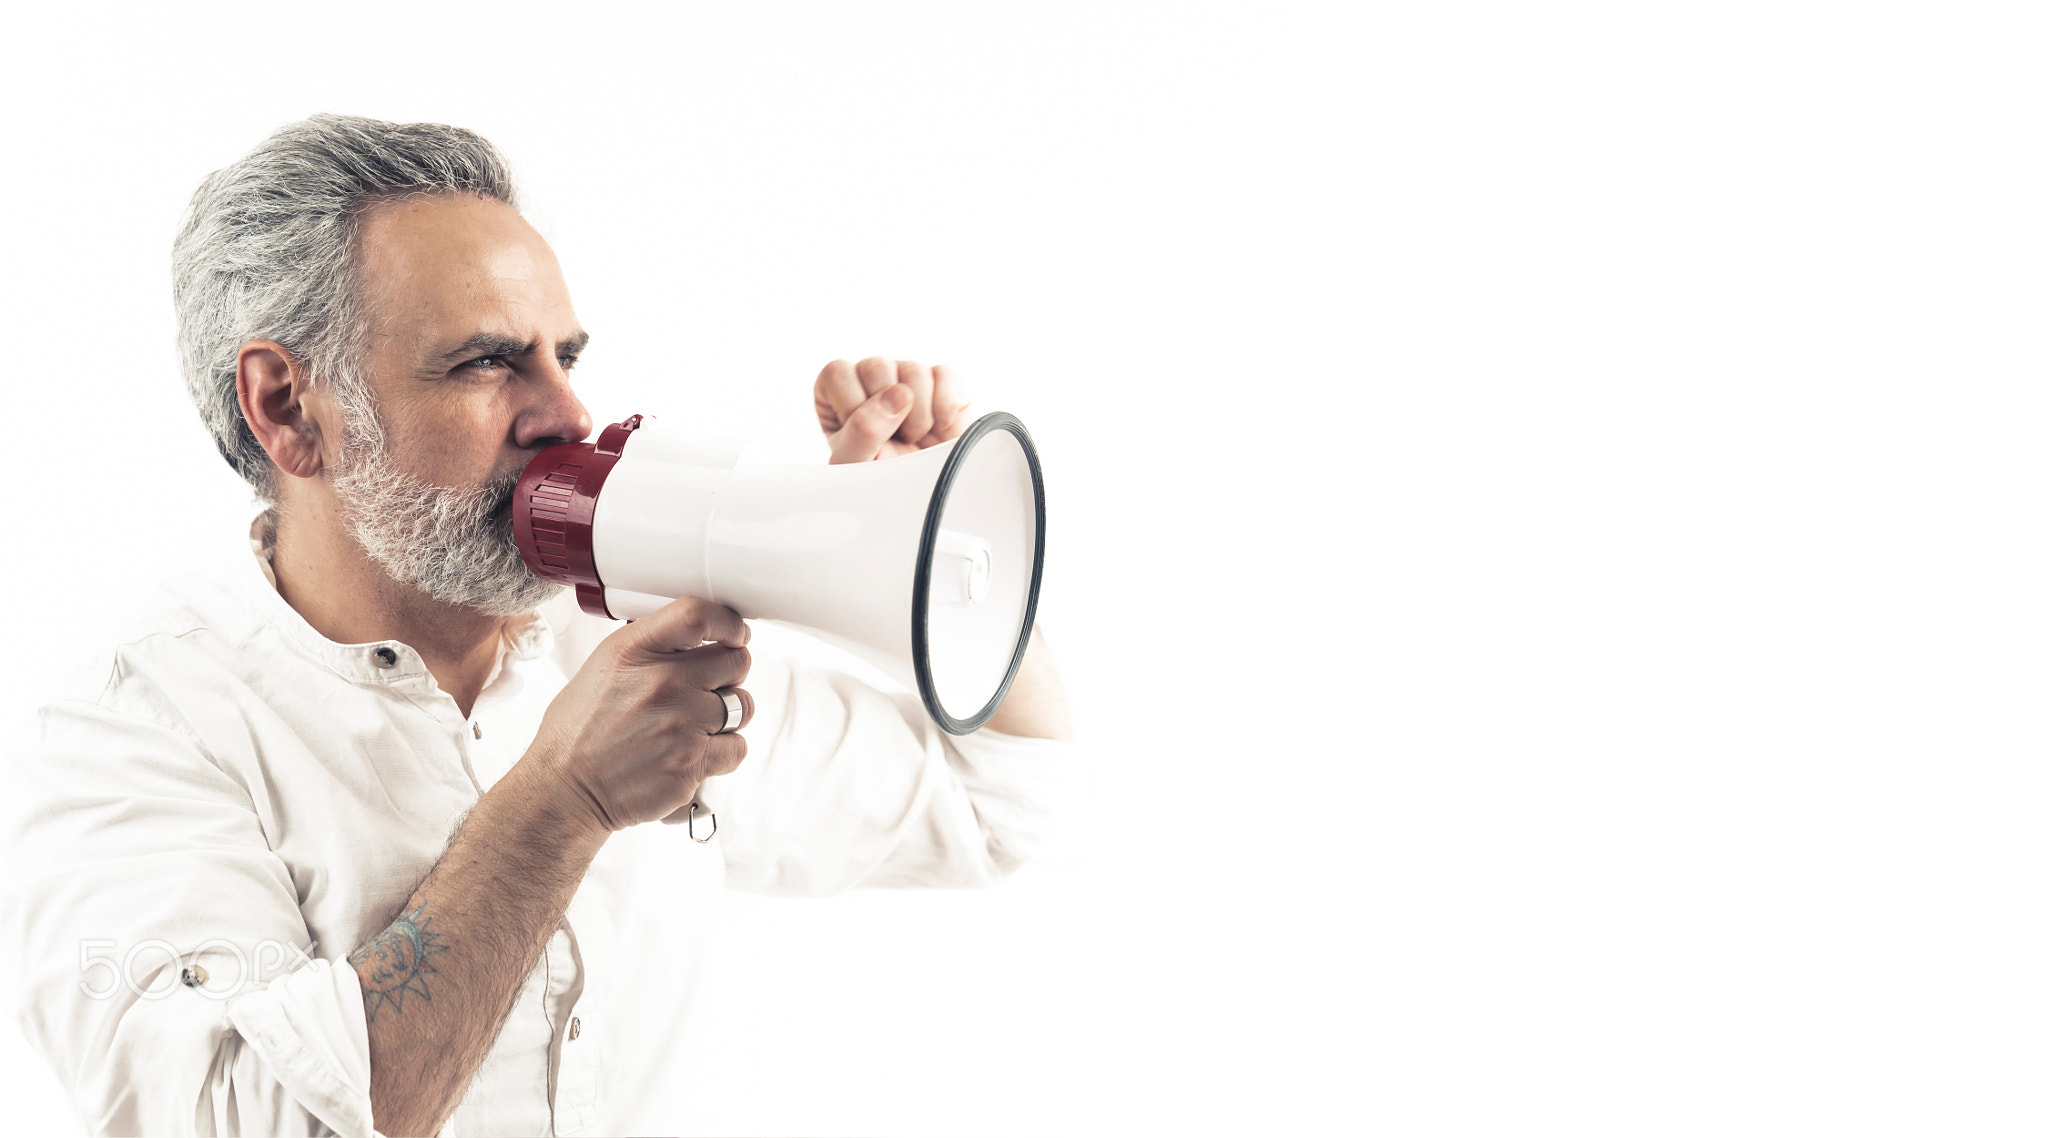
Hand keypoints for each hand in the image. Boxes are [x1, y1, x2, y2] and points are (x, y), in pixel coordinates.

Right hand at [525, 597, 754, 832]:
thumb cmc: (578, 734)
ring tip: (695, 727)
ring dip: (727, 716)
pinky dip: (723, 753)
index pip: (697, 614)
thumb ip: (649, 648)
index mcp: (634, 651)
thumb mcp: (602, 669)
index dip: (728, 623)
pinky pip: (737, 747)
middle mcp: (662, 681)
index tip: (735, 633)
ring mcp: (681, 723)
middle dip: (729, 674)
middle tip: (710, 689)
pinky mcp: (692, 762)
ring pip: (742, 706)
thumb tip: (693, 638)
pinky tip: (695, 753)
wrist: (564, 791)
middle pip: (736, 661)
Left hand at [814, 356, 972, 463]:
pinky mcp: (943, 380)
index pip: (837, 373)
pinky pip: (945, 375)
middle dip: (888, 413)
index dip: (852, 406)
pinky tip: (939, 427)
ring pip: (913, 371)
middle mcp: (871, 376)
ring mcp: (908, 375)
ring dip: (918, 415)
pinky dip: (945, 407)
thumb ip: (863, 430)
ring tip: (915, 437)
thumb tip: (897, 395)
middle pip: (876, 366)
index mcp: (838, 391)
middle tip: (893, 440)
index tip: (863, 436)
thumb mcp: (857, 463)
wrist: (923, 494)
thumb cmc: (881, 478)